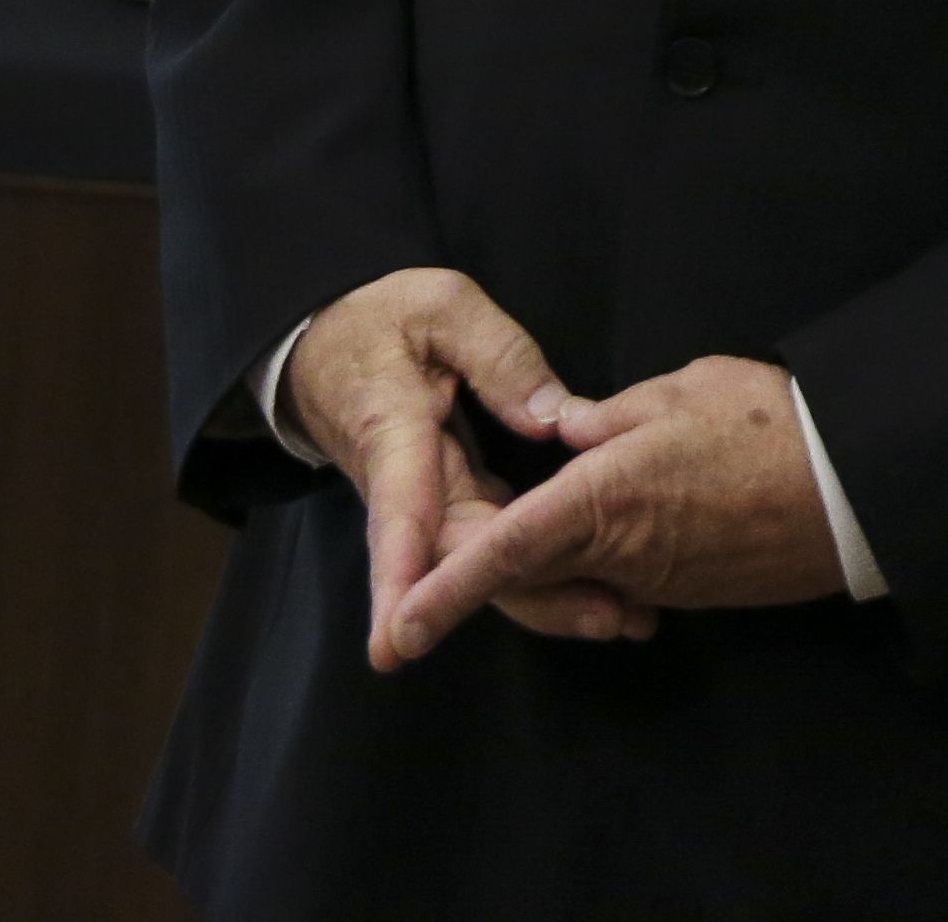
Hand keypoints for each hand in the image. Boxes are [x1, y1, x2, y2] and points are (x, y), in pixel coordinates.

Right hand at [283, 268, 644, 666]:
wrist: (326, 343)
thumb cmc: (380, 321)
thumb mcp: (442, 307)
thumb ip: (498, 355)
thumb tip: (552, 418)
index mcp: (393, 432)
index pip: (400, 511)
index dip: (404, 576)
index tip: (401, 639)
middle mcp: (403, 487)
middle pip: (456, 558)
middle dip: (525, 594)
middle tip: (609, 617)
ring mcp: (426, 504)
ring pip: (477, 565)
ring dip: (544, 595)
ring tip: (621, 617)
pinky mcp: (450, 504)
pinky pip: (489, 548)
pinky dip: (539, 572)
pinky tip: (600, 590)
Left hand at [380, 355, 839, 664]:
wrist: (860, 487)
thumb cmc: (773, 424)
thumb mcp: (682, 390)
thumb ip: (608, 418)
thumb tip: (563, 433)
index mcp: (604, 497)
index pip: (503, 549)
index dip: (444, 590)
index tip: (396, 632)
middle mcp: (621, 554)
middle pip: (526, 574)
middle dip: (481, 568)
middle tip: (452, 543)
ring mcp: (657, 581)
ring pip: (575, 579)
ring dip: (551, 558)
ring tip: (552, 518)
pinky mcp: (690, 592)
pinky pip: (623, 583)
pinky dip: (603, 563)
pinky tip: (622, 526)